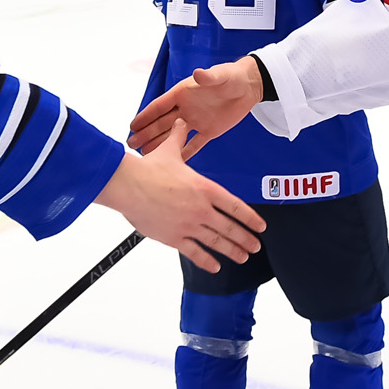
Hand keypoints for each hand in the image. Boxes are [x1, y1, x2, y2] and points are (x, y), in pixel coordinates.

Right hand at [96, 120, 263, 271]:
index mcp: (205, 189)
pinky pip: (195, 252)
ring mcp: (188, 225)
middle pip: (230, 228)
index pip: (236, 206)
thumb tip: (181, 122)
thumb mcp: (170, 151)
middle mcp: (201, 209)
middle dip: (246, 239)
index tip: (260, 226)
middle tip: (255, 246)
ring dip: (233, 251)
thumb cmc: (148, 170)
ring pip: (217, 242)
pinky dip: (206, 261)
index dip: (250, 218)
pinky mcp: (173, 237)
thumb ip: (179, 137)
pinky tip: (215, 266)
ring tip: (243, 257)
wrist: (128, 185)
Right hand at [127, 57, 263, 157]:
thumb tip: (197, 73)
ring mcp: (196, 121)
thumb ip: (208, 77)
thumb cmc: (231, 76)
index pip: (160, 106)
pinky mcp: (209, 131)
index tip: (132, 125)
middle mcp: (186, 108)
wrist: (248, 86)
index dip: (146, 115)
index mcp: (183, 93)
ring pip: (174, 135)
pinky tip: (174, 162)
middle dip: (147, 133)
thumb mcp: (220, 75)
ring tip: (145, 154)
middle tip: (132, 144)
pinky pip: (195, 144)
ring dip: (160, 144)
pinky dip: (185, 152)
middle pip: (162, 123)